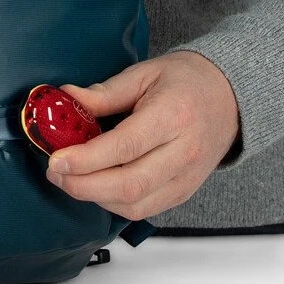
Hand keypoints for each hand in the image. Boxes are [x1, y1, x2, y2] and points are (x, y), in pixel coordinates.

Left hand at [45, 51, 240, 219]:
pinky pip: (144, 209)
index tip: (57, 159)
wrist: (229, 96)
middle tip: (55, 172)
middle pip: (128, 185)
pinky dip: (114, 203)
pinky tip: (96, 186)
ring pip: (135, 205)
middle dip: (83, 185)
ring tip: (69, 178)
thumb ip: (104, 92)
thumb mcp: (144, 73)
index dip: (86, 159)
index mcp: (173, 116)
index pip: (125, 147)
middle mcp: (184, 152)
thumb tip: (66, 99)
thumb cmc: (187, 80)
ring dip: (95, 197)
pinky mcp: (184, 192)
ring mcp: (186, 177)